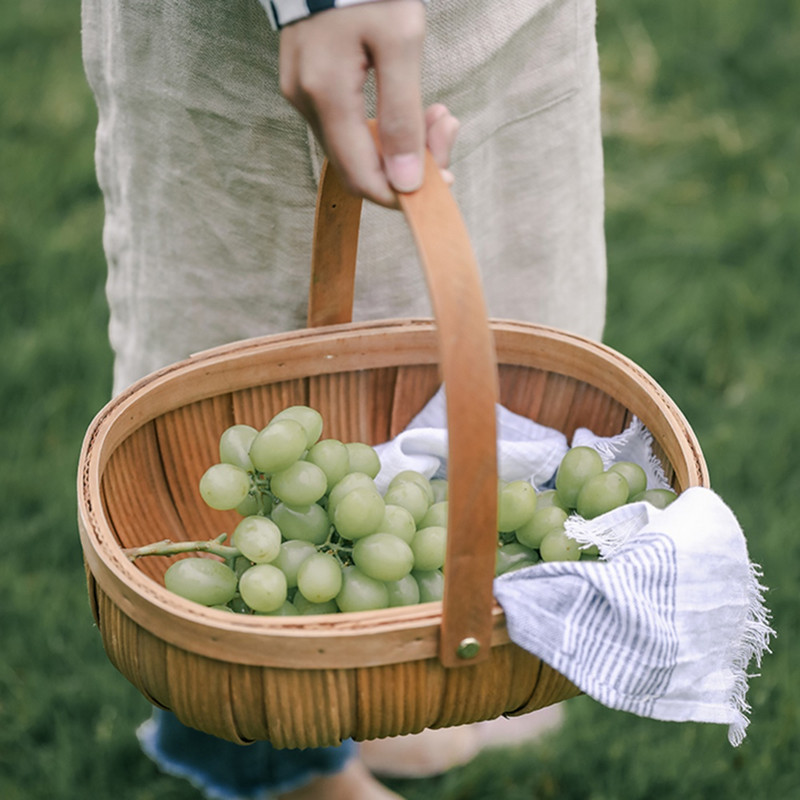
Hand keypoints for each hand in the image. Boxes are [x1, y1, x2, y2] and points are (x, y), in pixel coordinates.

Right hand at [279, 0, 458, 206]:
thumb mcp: (400, 42)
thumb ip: (402, 117)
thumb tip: (407, 182)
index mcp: (325, 95)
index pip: (363, 178)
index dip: (403, 194)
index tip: (445, 178)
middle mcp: (305, 102)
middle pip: (360, 168)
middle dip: (409, 162)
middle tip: (447, 129)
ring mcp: (302, 94)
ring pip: (356, 148)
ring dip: (402, 141)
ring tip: (438, 112)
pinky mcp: (308, 84)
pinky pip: (348, 126)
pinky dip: (384, 124)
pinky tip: (412, 104)